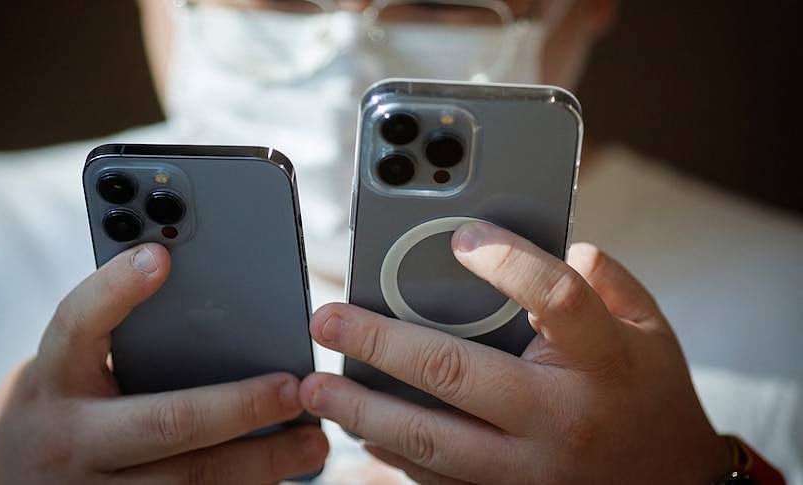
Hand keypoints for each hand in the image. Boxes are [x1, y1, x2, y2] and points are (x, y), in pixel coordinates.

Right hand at [0, 243, 327, 484]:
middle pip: (163, 421)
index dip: (116, 290)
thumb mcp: (65, 367)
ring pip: (190, 480)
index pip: (77, 324)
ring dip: (261, 462)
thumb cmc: (54, 406)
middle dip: (239, 407)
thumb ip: (116, 338)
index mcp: (52, 378)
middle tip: (295, 388)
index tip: (161, 257)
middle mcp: (68, 437)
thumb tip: (207, 298)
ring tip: (313, 441)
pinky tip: (279, 474)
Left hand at [300, 222, 728, 483]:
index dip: (509, 263)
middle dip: (380, 345)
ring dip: (364, 411)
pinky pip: (439, 481)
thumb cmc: (651, 396)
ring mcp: (533, 473)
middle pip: (457, 375)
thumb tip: (546, 241)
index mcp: (606, 362)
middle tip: (328, 321)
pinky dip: (394, 455)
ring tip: (316, 388)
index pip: (558, 300)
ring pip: (432, 441)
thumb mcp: (649, 328)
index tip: (462, 236)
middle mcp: (563, 421)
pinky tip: (361, 429)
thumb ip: (602, 278)